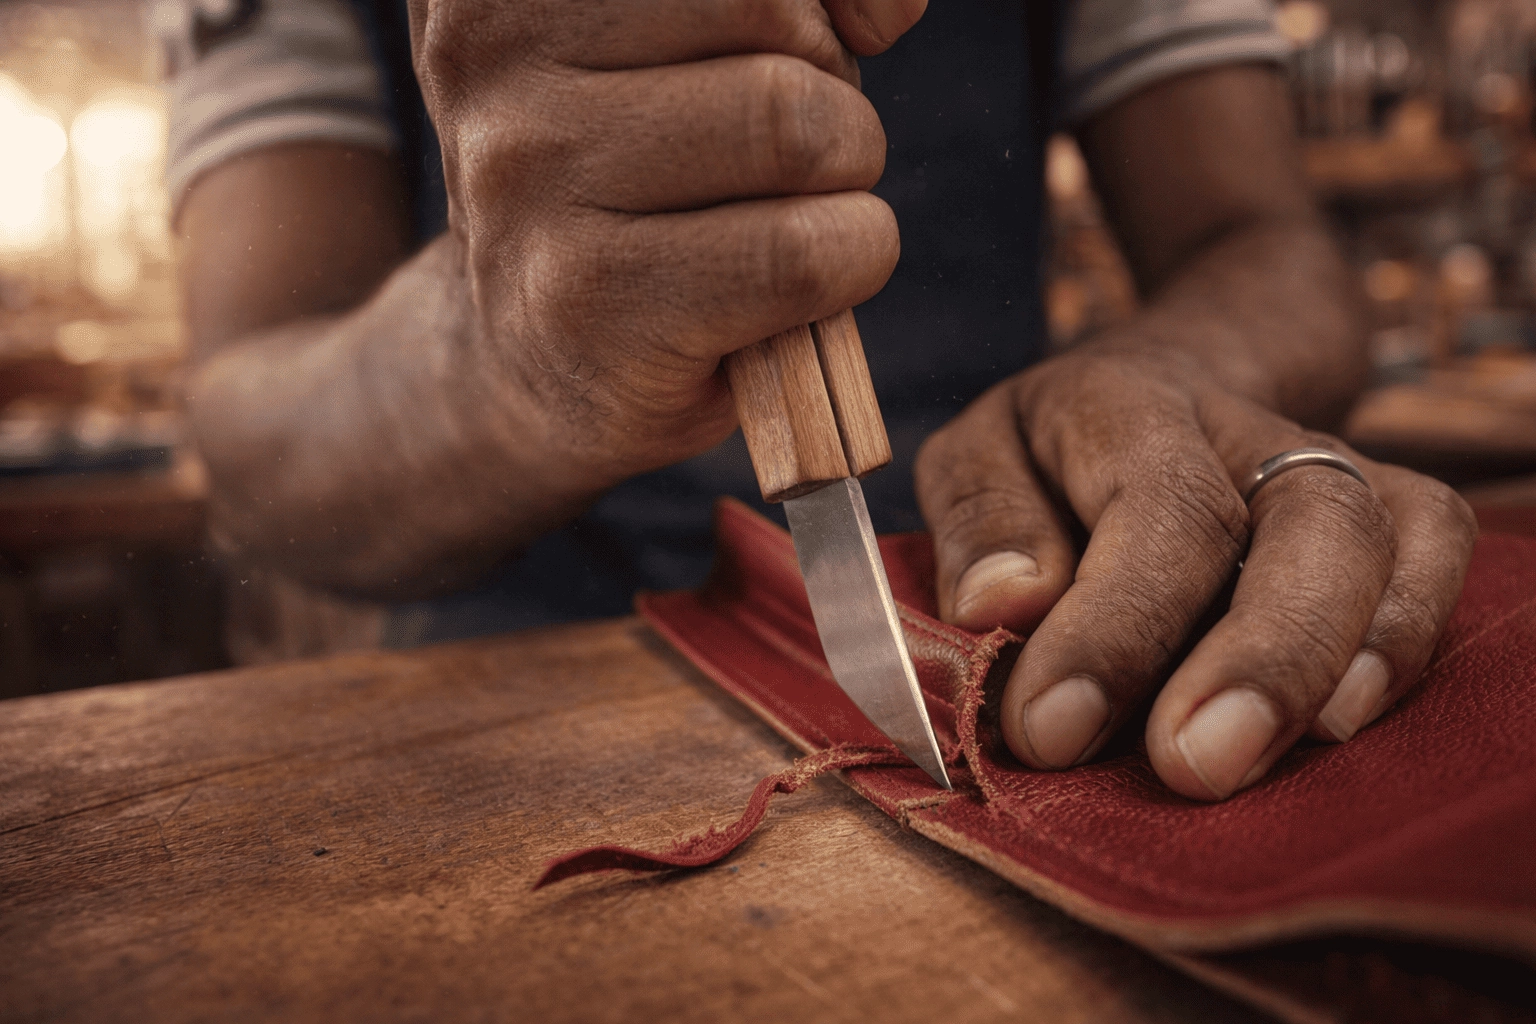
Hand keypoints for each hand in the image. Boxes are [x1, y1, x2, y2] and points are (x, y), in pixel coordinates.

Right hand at [408, 0, 924, 498]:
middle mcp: (493, 61)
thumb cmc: (638, 194)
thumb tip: (889, 5)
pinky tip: (795, 288)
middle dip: (828, 89)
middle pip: (773, 13)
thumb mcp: (683, 54)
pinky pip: (802, 252)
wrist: (537, 366)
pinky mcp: (592, 306)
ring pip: (797, 124)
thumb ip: (787, 0)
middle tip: (783, 159)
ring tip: (784, 217)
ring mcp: (533, 184)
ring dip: (843, 180)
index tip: (819, 43)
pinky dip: (846, 263)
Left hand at [914, 339, 1476, 800]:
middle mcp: (1250, 430)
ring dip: (1328, 660)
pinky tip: (1340, 723)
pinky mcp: (1390, 511)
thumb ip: (980, 521)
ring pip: (1383, 540)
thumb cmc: (1050, 453)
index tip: (1050, 727)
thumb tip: (1001, 603)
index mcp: (1130, 404)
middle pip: (1306, 521)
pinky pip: (1437, 558)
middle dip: (1259, 656)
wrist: (1161, 387)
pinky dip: (1403, 641)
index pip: (1156, 508)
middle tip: (1188, 765)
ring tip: (1257, 755)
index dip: (1113, 627)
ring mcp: (1332, 467)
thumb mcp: (976, 458)